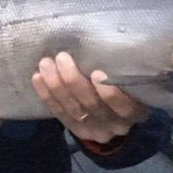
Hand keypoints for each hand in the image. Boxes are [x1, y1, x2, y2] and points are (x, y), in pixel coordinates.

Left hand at [31, 52, 148, 143]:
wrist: (117, 111)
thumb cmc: (124, 81)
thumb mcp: (131, 76)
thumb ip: (122, 66)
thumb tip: (112, 41)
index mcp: (135, 110)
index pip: (124, 106)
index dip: (110, 93)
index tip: (97, 72)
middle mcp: (117, 125)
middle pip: (93, 106)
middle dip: (74, 81)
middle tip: (62, 57)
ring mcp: (96, 131)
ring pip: (73, 110)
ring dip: (57, 86)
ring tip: (46, 64)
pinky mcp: (78, 131)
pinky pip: (60, 114)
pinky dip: (47, 96)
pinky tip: (37, 78)